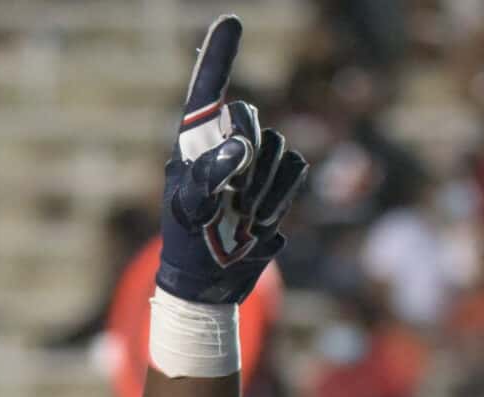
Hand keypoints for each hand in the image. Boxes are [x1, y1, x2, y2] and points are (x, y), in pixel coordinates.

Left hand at [156, 16, 307, 306]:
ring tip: (243, 220)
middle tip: (234, 199)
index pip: (207, 92)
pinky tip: (260, 224)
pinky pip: (295, 169)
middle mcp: (225, 145)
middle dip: (248, 156)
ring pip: (278, 147)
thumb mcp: (188, 210)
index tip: (232, 21)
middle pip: (252, 119)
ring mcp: (254, 164)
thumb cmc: (188, 243)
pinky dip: (282, 195)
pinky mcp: (277, 184)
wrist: (210, 282)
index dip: (219, 56)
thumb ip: (208, 175)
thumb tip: (238, 148)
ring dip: (265, 186)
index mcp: (193, 143)